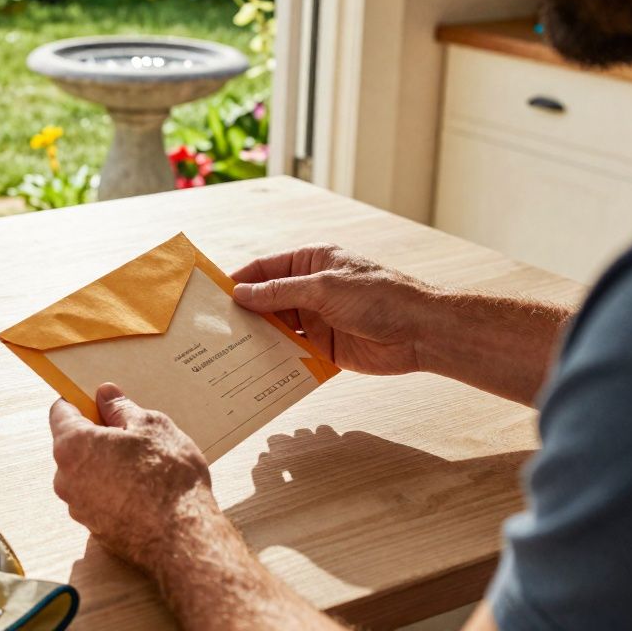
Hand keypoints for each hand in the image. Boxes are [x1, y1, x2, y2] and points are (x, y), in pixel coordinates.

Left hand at [50, 384, 218, 572]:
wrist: (182, 537)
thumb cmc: (167, 477)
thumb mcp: (150, 427)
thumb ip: (121, 409)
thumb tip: (105, 395)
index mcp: (73, 445)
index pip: (61, 411)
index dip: (81, 401)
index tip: (102, 401)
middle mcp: (66, 478)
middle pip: (73, 444)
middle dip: (98, 435)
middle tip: (133, 433)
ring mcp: (78, 507)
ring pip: (87, 472)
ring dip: (107, 464)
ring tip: (145, 464)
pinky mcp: (94, 528)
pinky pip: (99, 498)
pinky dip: (114, 490)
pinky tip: (145, 490)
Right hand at [231, 244, 438, 374]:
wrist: (421, 332)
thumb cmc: (379, 297)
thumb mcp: (325, 288)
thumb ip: (281, 292)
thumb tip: (241, 294)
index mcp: (310, 263)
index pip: (265, 269)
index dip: (238, 281)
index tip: (210, 296)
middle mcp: (310, 290)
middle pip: (266, 301)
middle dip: (243, 314)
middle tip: (211, 329)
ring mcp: (316, 320)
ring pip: (276, 328)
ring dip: (256, 338)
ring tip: (226, 351)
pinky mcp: (323, 348)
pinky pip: (291, 353)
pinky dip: (274, 359)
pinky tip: (253, 368)